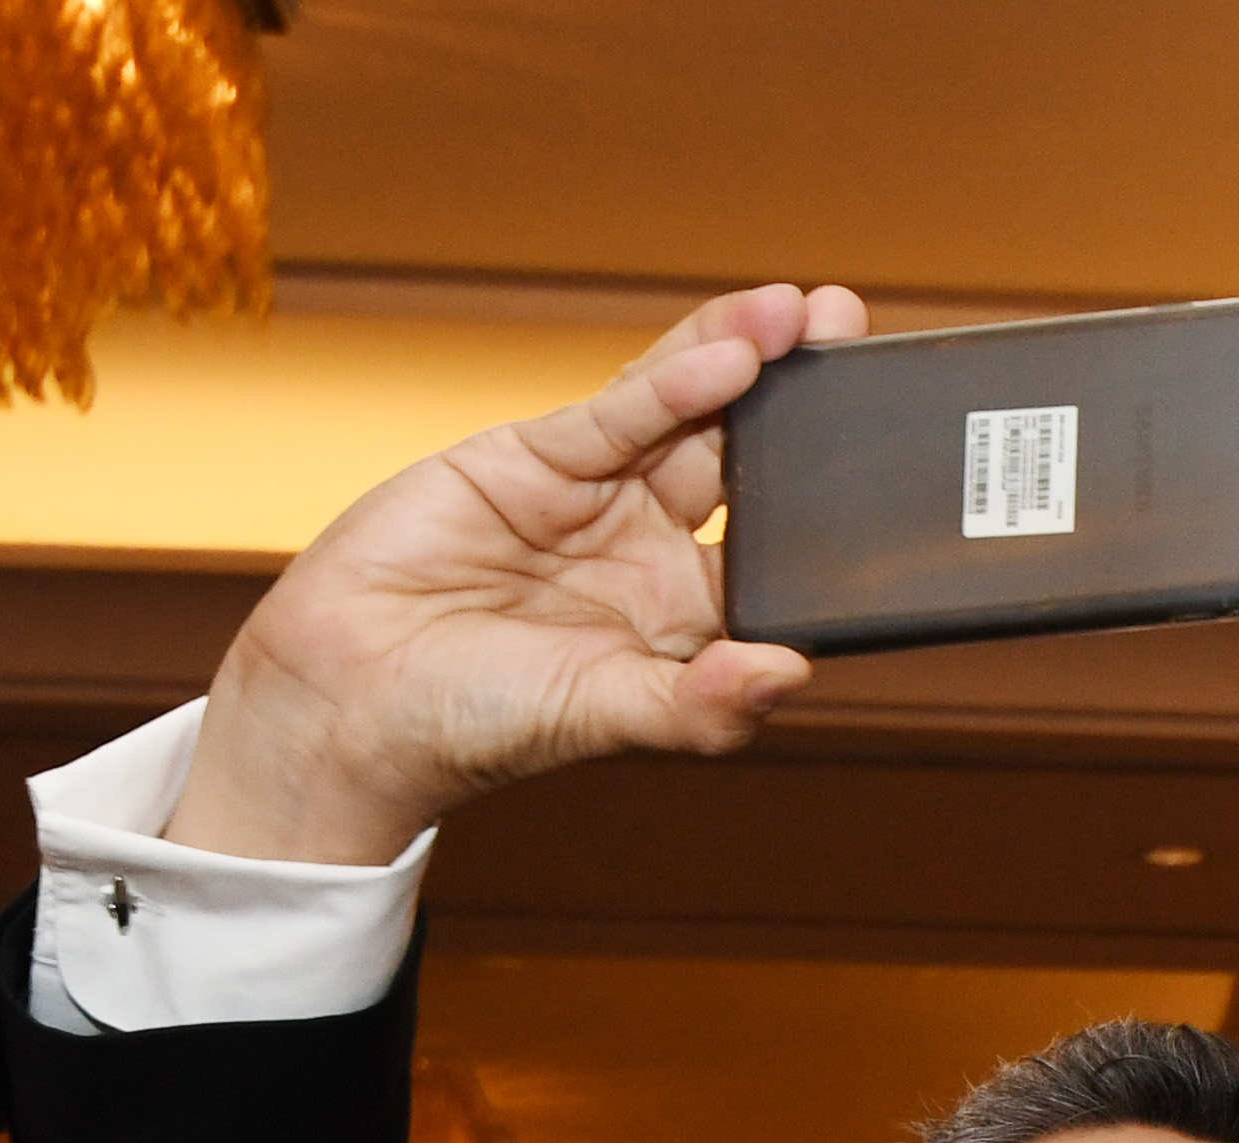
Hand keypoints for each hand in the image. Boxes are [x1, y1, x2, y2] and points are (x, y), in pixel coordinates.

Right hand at [172, 280, 862, 865]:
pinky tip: (729, 354)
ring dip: (748, 365)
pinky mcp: (534, 456)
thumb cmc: (473, 727)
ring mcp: (596, 499)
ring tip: (809, 318)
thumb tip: (790, 675)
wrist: (346, 699)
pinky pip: (618, 413)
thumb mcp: (601, 717)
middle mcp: (649, 553)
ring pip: (690, 417)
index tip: (892, 471)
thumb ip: (697, 704)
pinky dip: (672, 380)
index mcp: (685, 624)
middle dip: (804, 409)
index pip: (778, 554)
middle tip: (863, 348)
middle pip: (748, 466)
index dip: (832, 513)